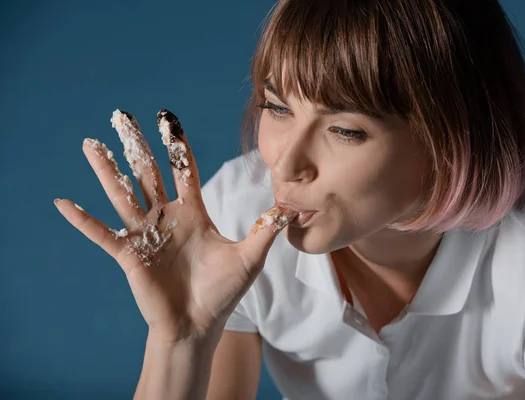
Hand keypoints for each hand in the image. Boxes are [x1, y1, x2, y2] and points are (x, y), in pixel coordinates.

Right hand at [54, 109, 296, 343]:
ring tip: (90, 144)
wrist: (199, 325)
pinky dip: (83, 220)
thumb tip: (292, 206)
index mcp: (192, 213)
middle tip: (122, 115)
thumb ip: (266, 229)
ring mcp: (146, 235)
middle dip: (136, 144)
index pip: (182, 170)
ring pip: (122, 194)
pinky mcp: (129, 255)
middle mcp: (166, 218)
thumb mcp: (250, 257)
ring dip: (105, 170)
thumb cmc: (223, 293)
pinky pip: (102, 234)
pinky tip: (63, 203)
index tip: (166, 117)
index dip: (174, 144)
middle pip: (147, 173)